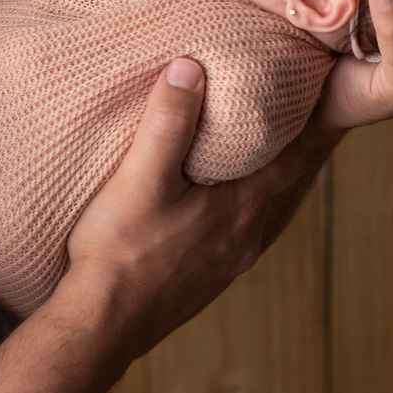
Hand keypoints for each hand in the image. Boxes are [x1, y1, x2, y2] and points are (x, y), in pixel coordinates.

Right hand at [62, 60, 307, 360]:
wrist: (100, 324)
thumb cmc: (121, 248)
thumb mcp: (142, 175)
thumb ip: (169, 122)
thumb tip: (190, 68)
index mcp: (241, 208)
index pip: (290, 160)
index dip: (292, 130)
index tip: (289, 103)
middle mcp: (243, 240)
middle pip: (269, 188)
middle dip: (261, 157)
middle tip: (248, 124)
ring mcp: (224, 269)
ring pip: (244, 217)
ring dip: (236, 192)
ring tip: (216, 165)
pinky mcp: (199, 287)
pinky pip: (220, 243)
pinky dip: (215, 221)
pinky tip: (187, 215)